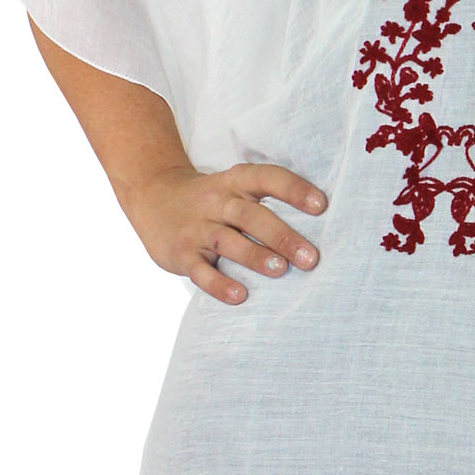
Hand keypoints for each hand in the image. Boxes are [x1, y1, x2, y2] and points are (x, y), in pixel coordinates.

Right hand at [119, 162, 326, 302]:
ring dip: (255, 256)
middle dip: (282, 236)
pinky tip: (240, 297)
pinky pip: (200, 271)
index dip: (294, 189)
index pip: (267, 178)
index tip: (321, 205)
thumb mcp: (234, 186)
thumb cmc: (211, 199)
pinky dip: (219, 284)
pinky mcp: (181, 254)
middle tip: (311, 258)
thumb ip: (267, 199)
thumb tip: (322, 223)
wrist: (152, 196)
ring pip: (228, 241)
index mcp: (235, 183)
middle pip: (252, 216)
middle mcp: (217, 202)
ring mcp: (197, 228)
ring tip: (280, 270)